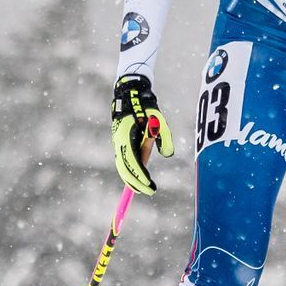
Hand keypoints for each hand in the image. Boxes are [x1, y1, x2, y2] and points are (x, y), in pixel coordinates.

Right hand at [112, 74, 174, 194]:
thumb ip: (164, 136)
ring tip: (140, 190)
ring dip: (130, 179)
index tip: (150, 185)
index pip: (133, 161)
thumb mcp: (159, 118)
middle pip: (124, 168)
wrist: (129, 94)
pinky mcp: (119, 142)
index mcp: (126, 136)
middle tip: (148, 192)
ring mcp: (117, 142)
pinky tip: (135, 179)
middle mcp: (119, 141)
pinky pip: (122, 161)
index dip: (141, 175)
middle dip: (136, 182)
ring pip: (121, 166)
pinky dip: (128, 172)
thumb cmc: (146, 106)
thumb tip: (167, 154)